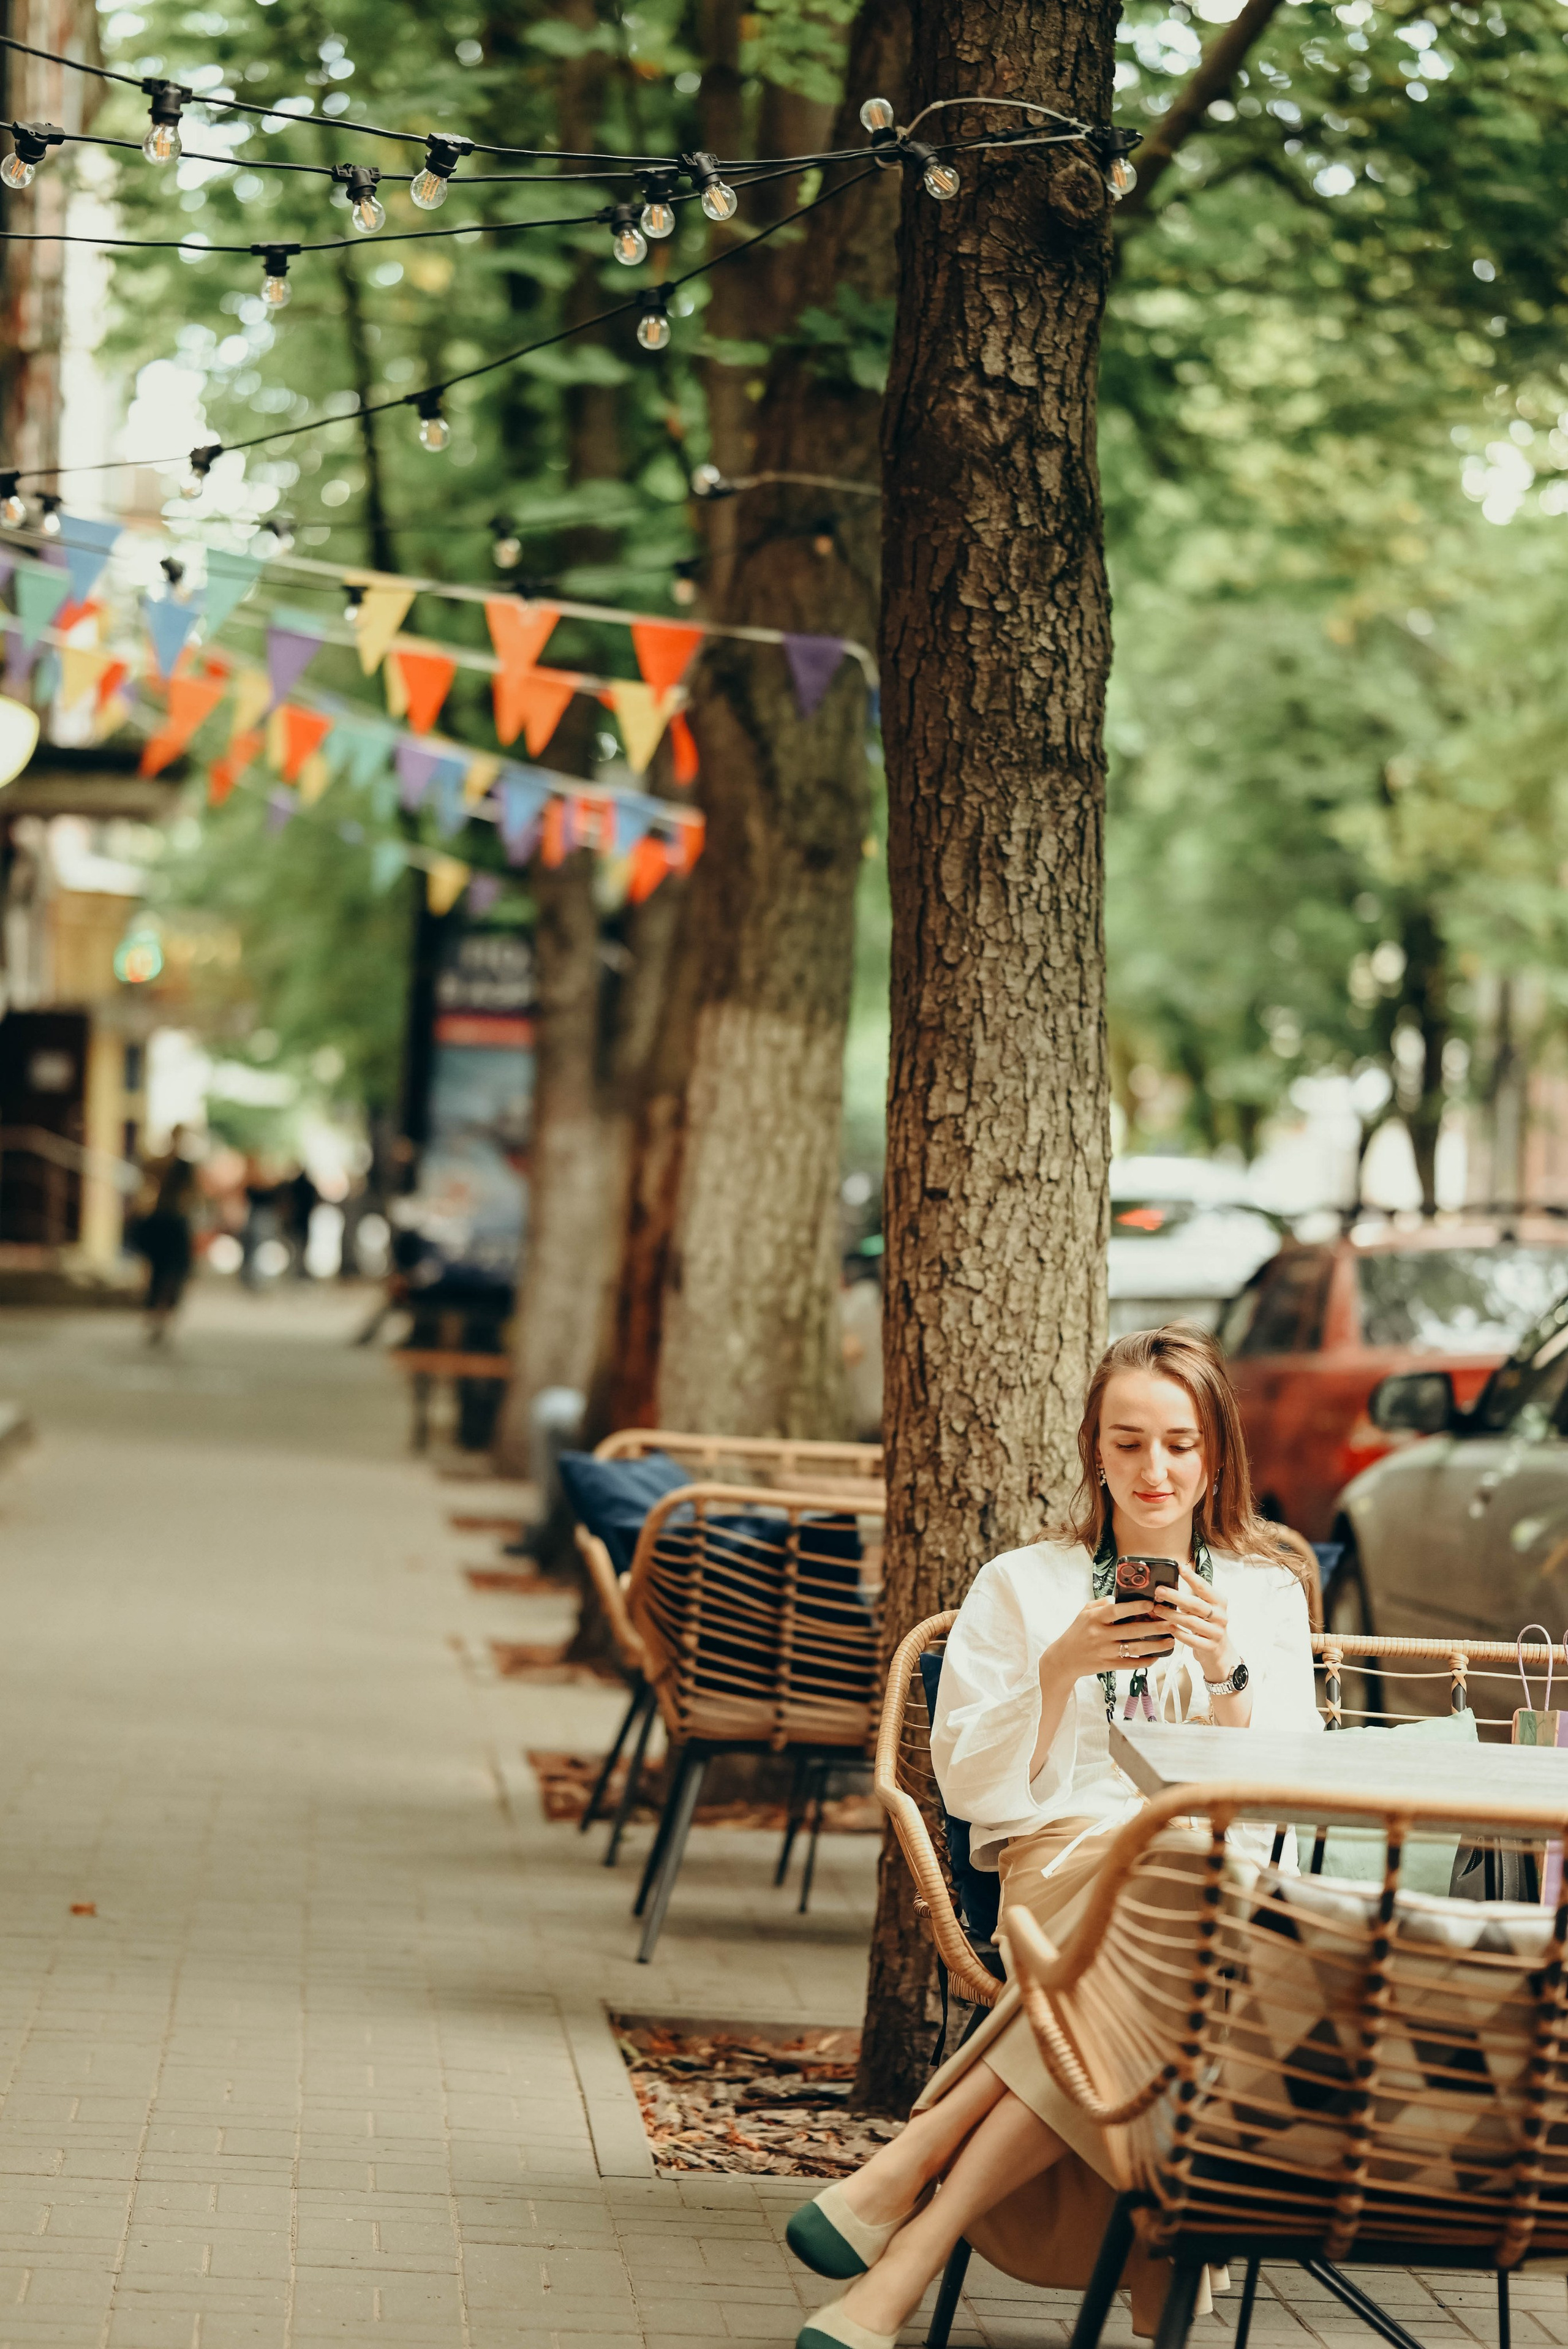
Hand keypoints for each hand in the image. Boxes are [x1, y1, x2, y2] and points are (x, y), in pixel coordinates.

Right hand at [1043, 1598, 1176, 1686]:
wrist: (1064, 1659)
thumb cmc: (1077, 1632)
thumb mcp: (1084, 1612)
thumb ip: (1101, 1603)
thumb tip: (1119, 1597)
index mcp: (1094, 1619)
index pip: (1116, 1611)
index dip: (1134, 1607)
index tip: (1151, 1604)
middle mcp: (1100, 1635)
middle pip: (1132, 1630)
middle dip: (1154, 1626)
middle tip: (1171, 1622)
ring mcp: (1105, 1652)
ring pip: (1135, 1648)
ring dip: (1155, 1645)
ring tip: (1170, 1640)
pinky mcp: (1108, 1666)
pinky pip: (1131, 1664)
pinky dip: (1145, 1661)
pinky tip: (1157, 1656)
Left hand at [1153, 1560, 1239, 1683]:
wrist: (1220, 1653)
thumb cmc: (1208, 1625)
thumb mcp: (1205, 1610)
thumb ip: (1193, 1599)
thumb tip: (1168, 1587)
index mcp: (1219, 1602)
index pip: (1204, 1587)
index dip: (1192, 1577)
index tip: (1179, 1567)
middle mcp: (1220, 1616)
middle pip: (1195, 1604)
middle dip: (1175, 1596)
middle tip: (1159, 1591)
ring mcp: (1216, 1632)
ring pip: (1191, 1622)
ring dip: (1172, 1615)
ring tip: (1157, 1610)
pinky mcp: (1210, 1647)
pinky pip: (1191, 1639)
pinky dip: (1178, 1632)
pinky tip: (1168, 1628)